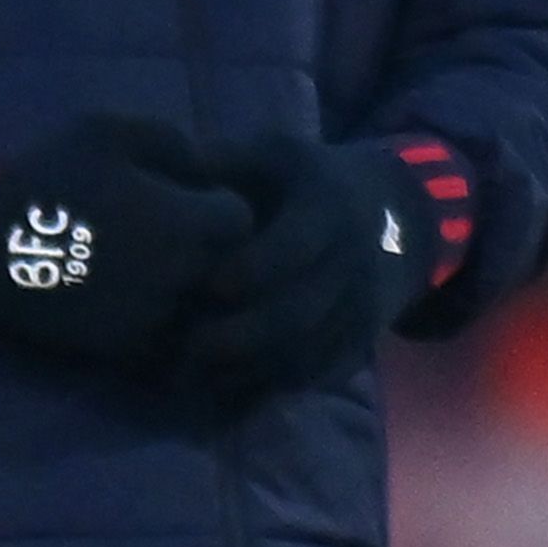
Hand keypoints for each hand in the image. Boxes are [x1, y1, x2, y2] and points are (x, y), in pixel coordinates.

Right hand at [0, 115, 254, 368]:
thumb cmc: (45, 176)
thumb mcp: (109, 131)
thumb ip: (174, 143)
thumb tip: (207, 169)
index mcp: (187, 224)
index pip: (241, 220)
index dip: (217, 207)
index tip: (190, 200)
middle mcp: (182, 278)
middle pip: (230, 270)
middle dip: (211, 251)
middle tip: (175, 235)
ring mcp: (156, 319)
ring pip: (202, 309)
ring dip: (189, 289)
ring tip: (150, 266)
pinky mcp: (126, 350)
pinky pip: (168, 339)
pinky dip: (160, 320)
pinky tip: (128, 295)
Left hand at [166, 135, 468, 405]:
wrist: (396, 213)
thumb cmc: (307, 182)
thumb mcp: (274, 154)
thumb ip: (220, 162)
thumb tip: (151, 173)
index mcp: (328, 208)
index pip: (295, 246)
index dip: (250, 269)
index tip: (207, 285)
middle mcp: (353, 263)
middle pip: (299, 313)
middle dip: (240, 336)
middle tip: (186, 347)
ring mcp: (360, 309)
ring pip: (306, 354)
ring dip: (249, 373)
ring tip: (194, 378)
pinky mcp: (358, 344)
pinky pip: (314, 376)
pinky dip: (269, 390)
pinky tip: (224, 392)